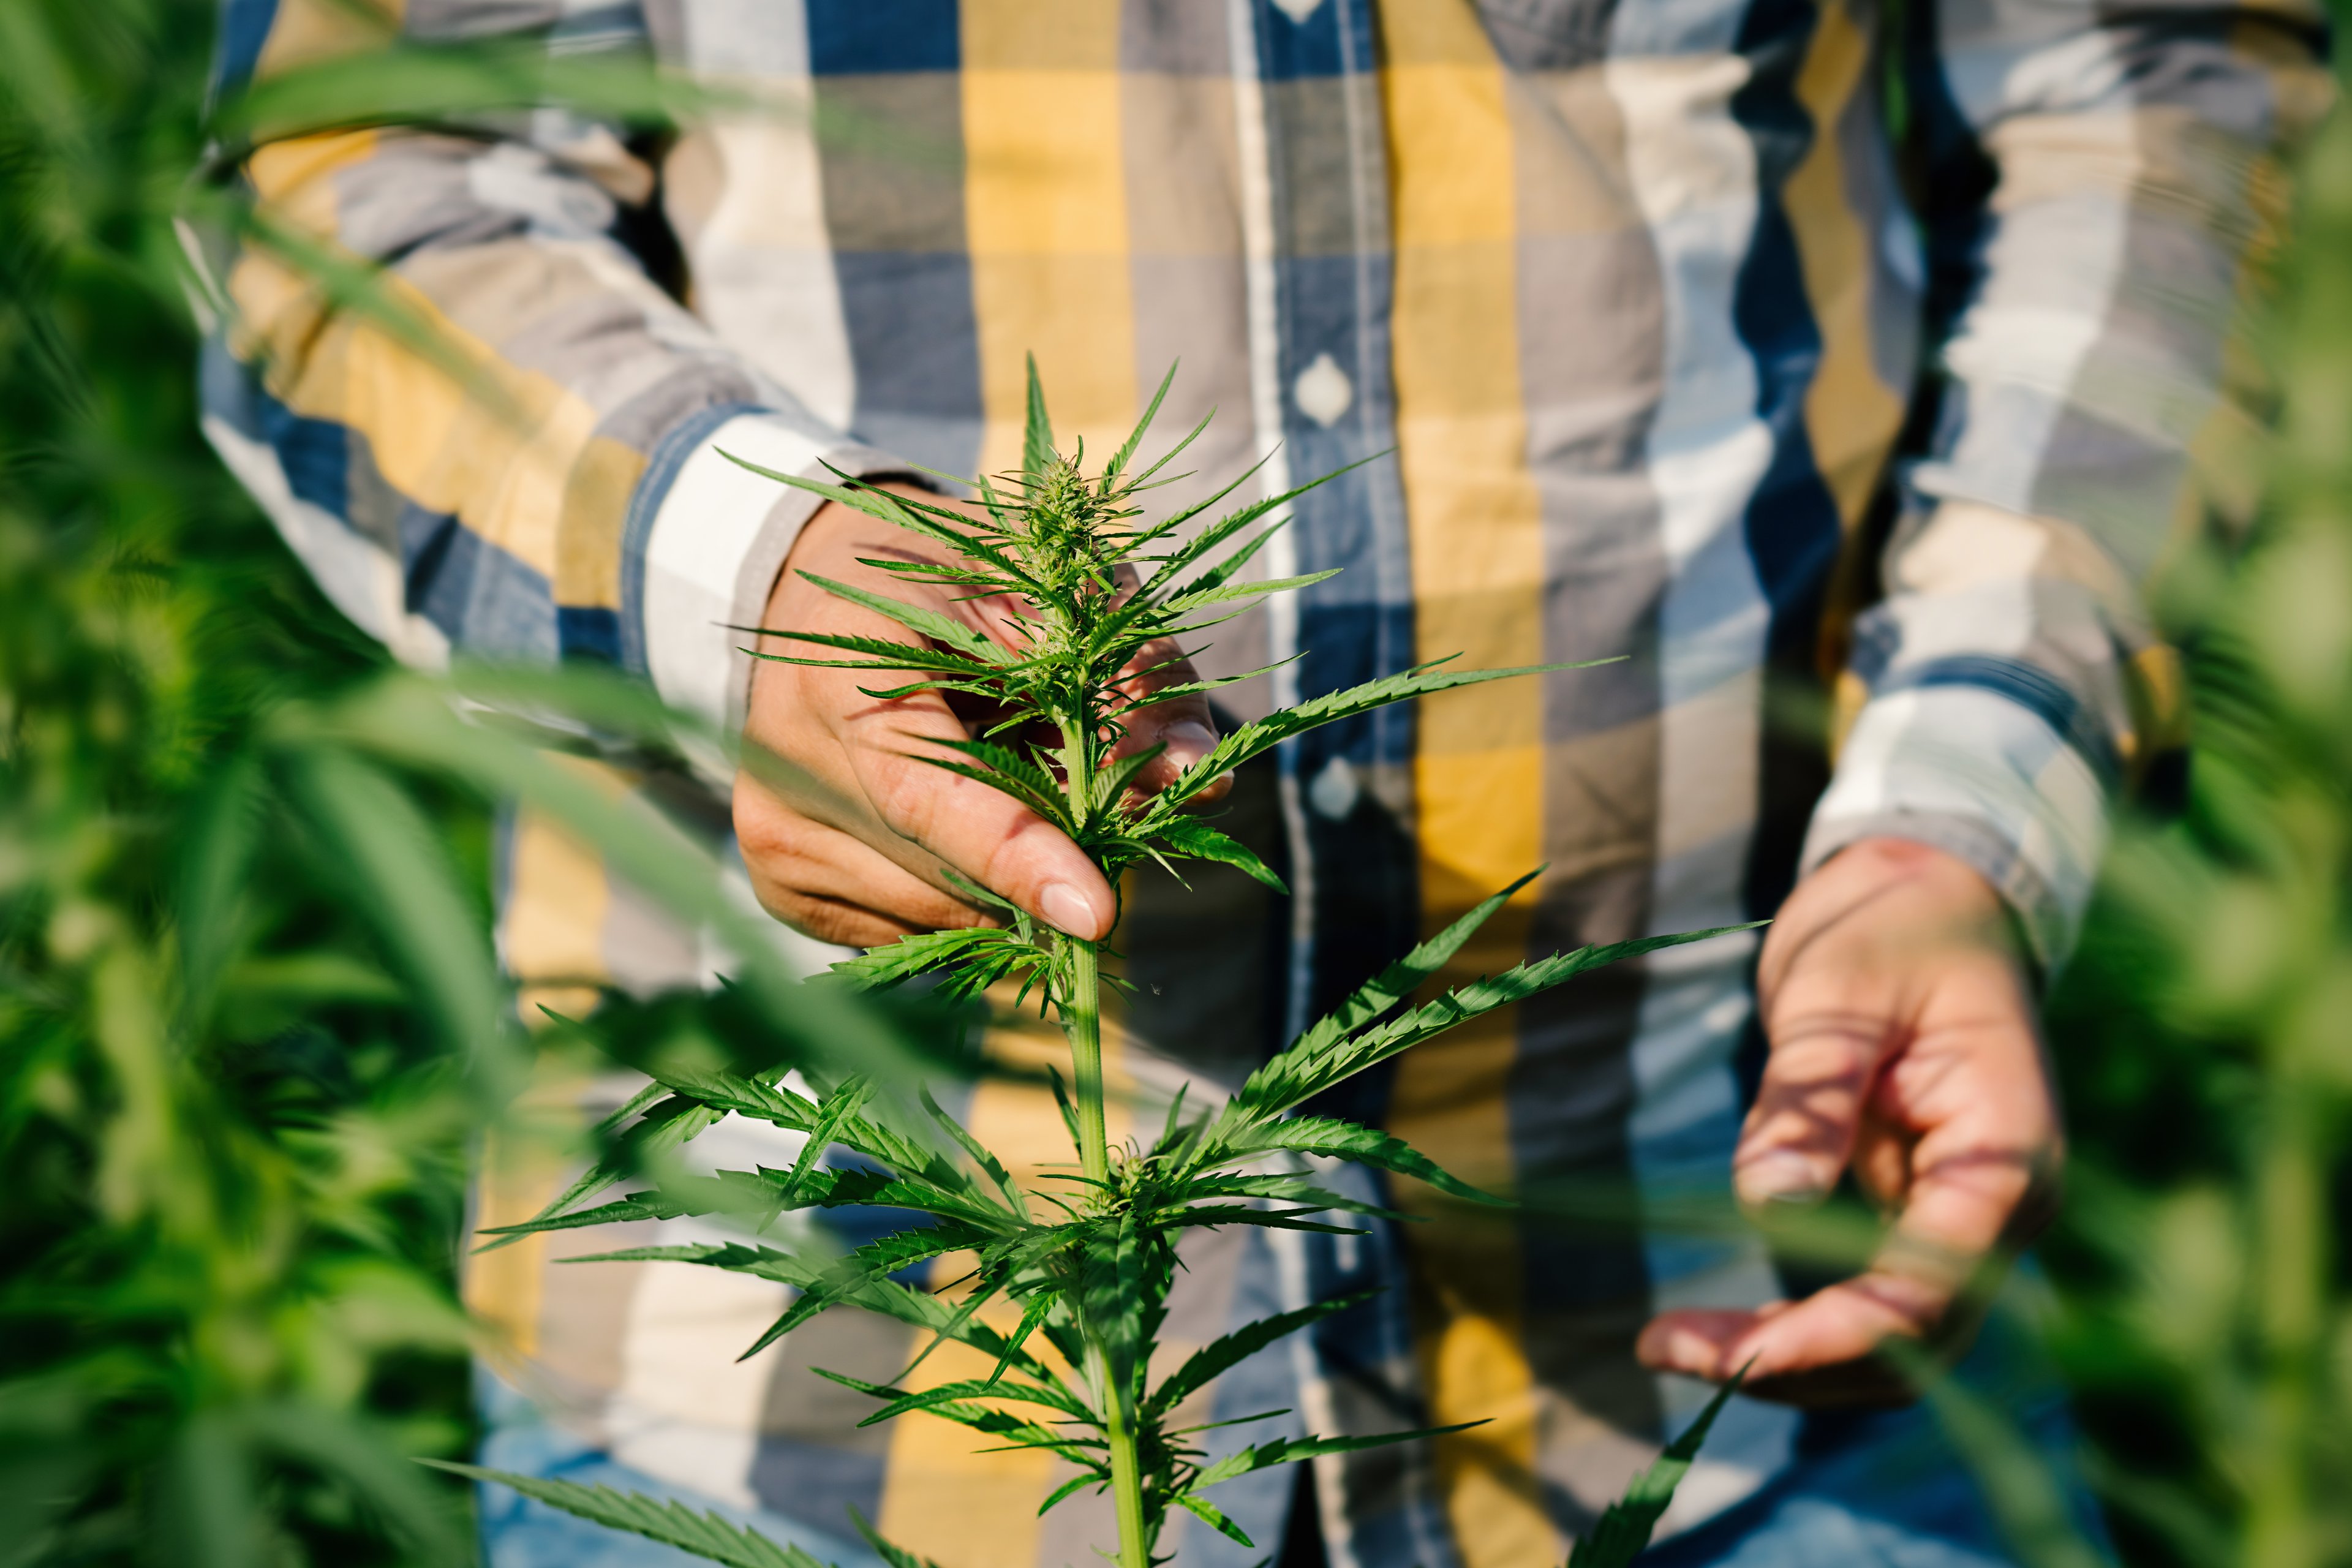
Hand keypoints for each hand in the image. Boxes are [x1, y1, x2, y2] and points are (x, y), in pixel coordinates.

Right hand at [733, 483, 1224, 947]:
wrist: (817, 589)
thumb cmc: (949, 578)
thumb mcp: (1050, 588)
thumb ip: (1129, 673)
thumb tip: (1198, 777)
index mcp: (838, 673)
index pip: (929, 795)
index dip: (1018, 856)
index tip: (1096, 913)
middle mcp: (783, 764)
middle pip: (953, 867)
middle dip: (1056, 854)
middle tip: (1109, 814)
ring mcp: (771, 831)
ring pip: (940, 910)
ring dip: (1014, 878)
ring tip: (1017, 788)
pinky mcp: (778, 882)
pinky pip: (909, 927)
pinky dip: (969, 893)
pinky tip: (965, 825)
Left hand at [1635, 837, 2062, 1404]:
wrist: (1928, 894)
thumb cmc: (1891, 925)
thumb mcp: (1836, 990)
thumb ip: (1810, 1096)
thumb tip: (1767, 1207)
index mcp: (2006, 1152)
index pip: (1931, 1288)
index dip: (1833, 1336)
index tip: (1730, 1358)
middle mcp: (2000, 1207)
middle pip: (1912, 1341)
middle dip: (1794, 1365)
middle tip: (1660, 1348)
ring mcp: (1962, 1218)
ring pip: (1889, 1341)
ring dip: (1786, 1360)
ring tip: (1665, 1343)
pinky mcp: (1914, 1213)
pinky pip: (1863, 1301)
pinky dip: (1791, 1326)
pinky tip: (1710, 1328)